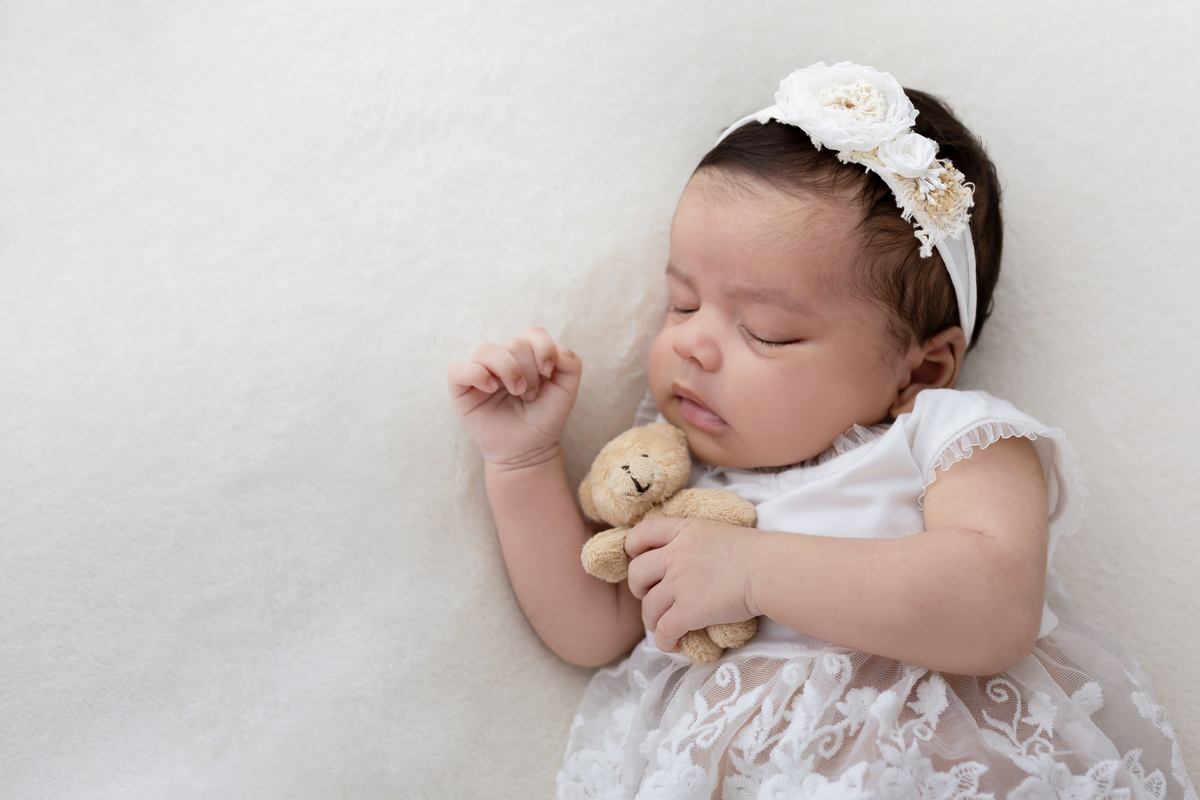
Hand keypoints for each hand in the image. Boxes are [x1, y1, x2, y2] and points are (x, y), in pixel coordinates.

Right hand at [447, 327, 581, 468]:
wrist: (529, 450)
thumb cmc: (544, 419)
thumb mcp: (566, 391)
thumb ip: (571, 364)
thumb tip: (556, 347)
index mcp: (525, 357)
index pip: (532, 334)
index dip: (542, 348)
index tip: (548, 372)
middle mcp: (501, 361)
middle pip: (513, 343)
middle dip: (529, 369)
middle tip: (530, 395)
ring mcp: (480, 373)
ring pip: (487, 350)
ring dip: (508, 370)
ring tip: (517, 393)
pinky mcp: (461, 390)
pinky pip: (459, 370)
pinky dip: (477, 374)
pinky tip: (491, 388)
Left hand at [625, 517, 760, 653]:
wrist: (767, 570)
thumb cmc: (754, 552)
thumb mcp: (716, 532)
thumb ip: (694, 541)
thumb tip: (691, 558)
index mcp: (682, 531)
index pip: (642, 533)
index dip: (633, 548)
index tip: (639, 559)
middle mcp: (674, 555)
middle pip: (636, 574)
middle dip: (640, 589)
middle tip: (652, 597)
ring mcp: (678, 584)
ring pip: (648, 607)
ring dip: (652, 621)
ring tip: (663, 627)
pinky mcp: (687, 611)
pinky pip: (664, 631)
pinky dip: (664, 641)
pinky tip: (674, 645)